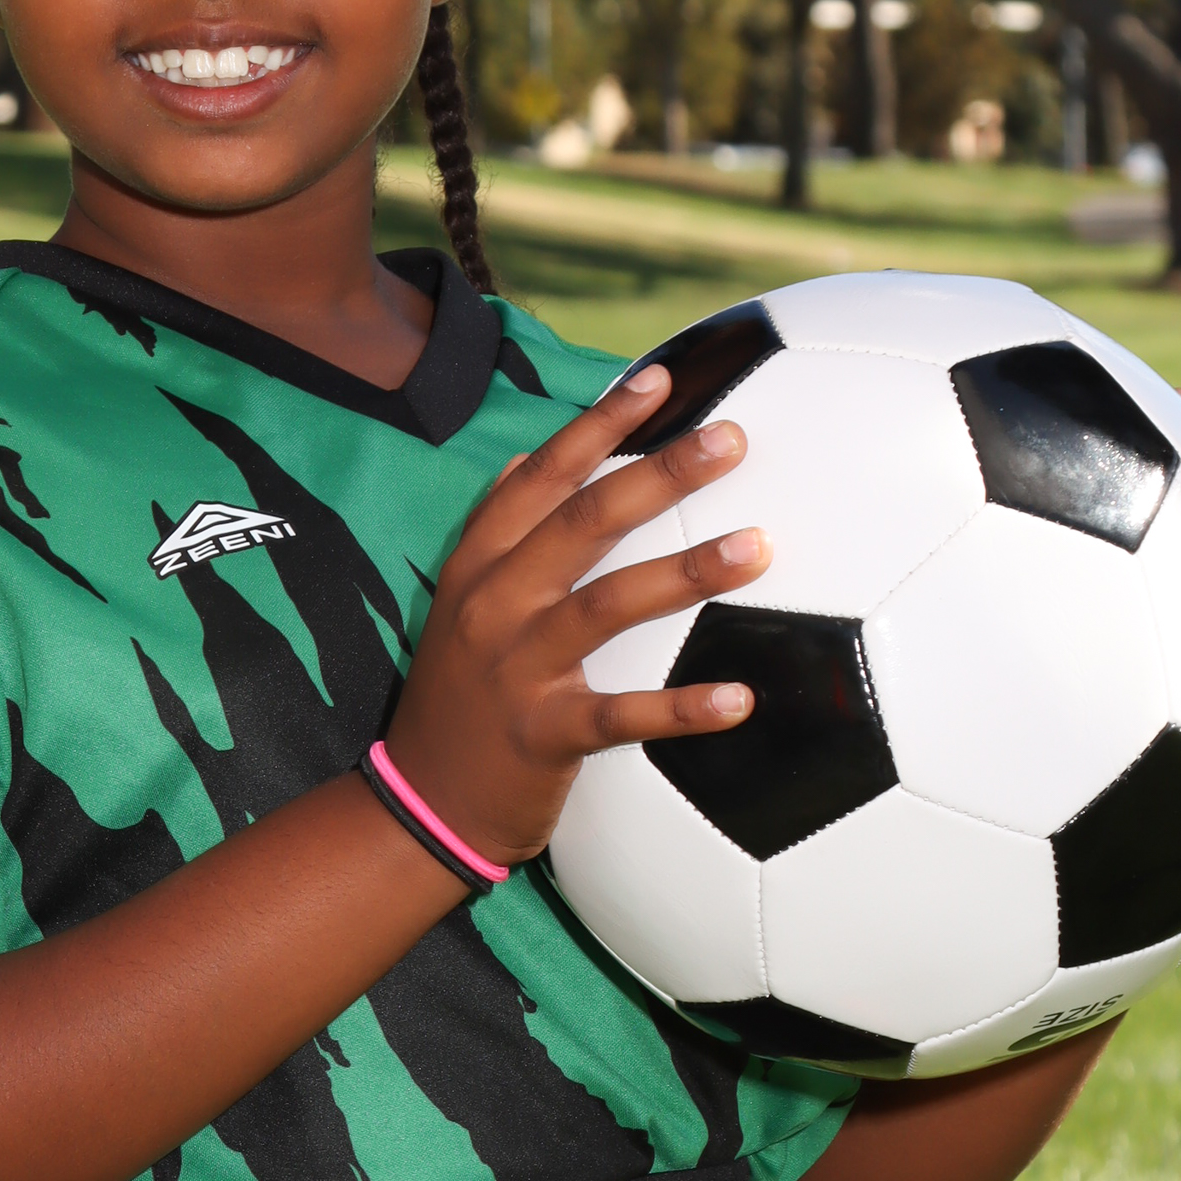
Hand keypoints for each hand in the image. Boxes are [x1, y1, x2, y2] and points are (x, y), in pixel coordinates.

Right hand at [385, 364, 772, 867]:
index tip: (659, 379)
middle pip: (584, 523)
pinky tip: (742, 698)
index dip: (599, 424)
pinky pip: (623, 716)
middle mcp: (496, 605)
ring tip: (758, 546)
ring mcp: (518, 669)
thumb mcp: (459, 601)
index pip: (542, 477)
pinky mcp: (544, 735)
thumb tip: (532, 456)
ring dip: (687, 571)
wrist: (422, 800)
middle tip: (732, 440)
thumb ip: (496, 529)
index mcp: (479, 566)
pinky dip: (682, 709)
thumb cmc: (458, 696)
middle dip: (660, 474)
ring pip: (609, 605)